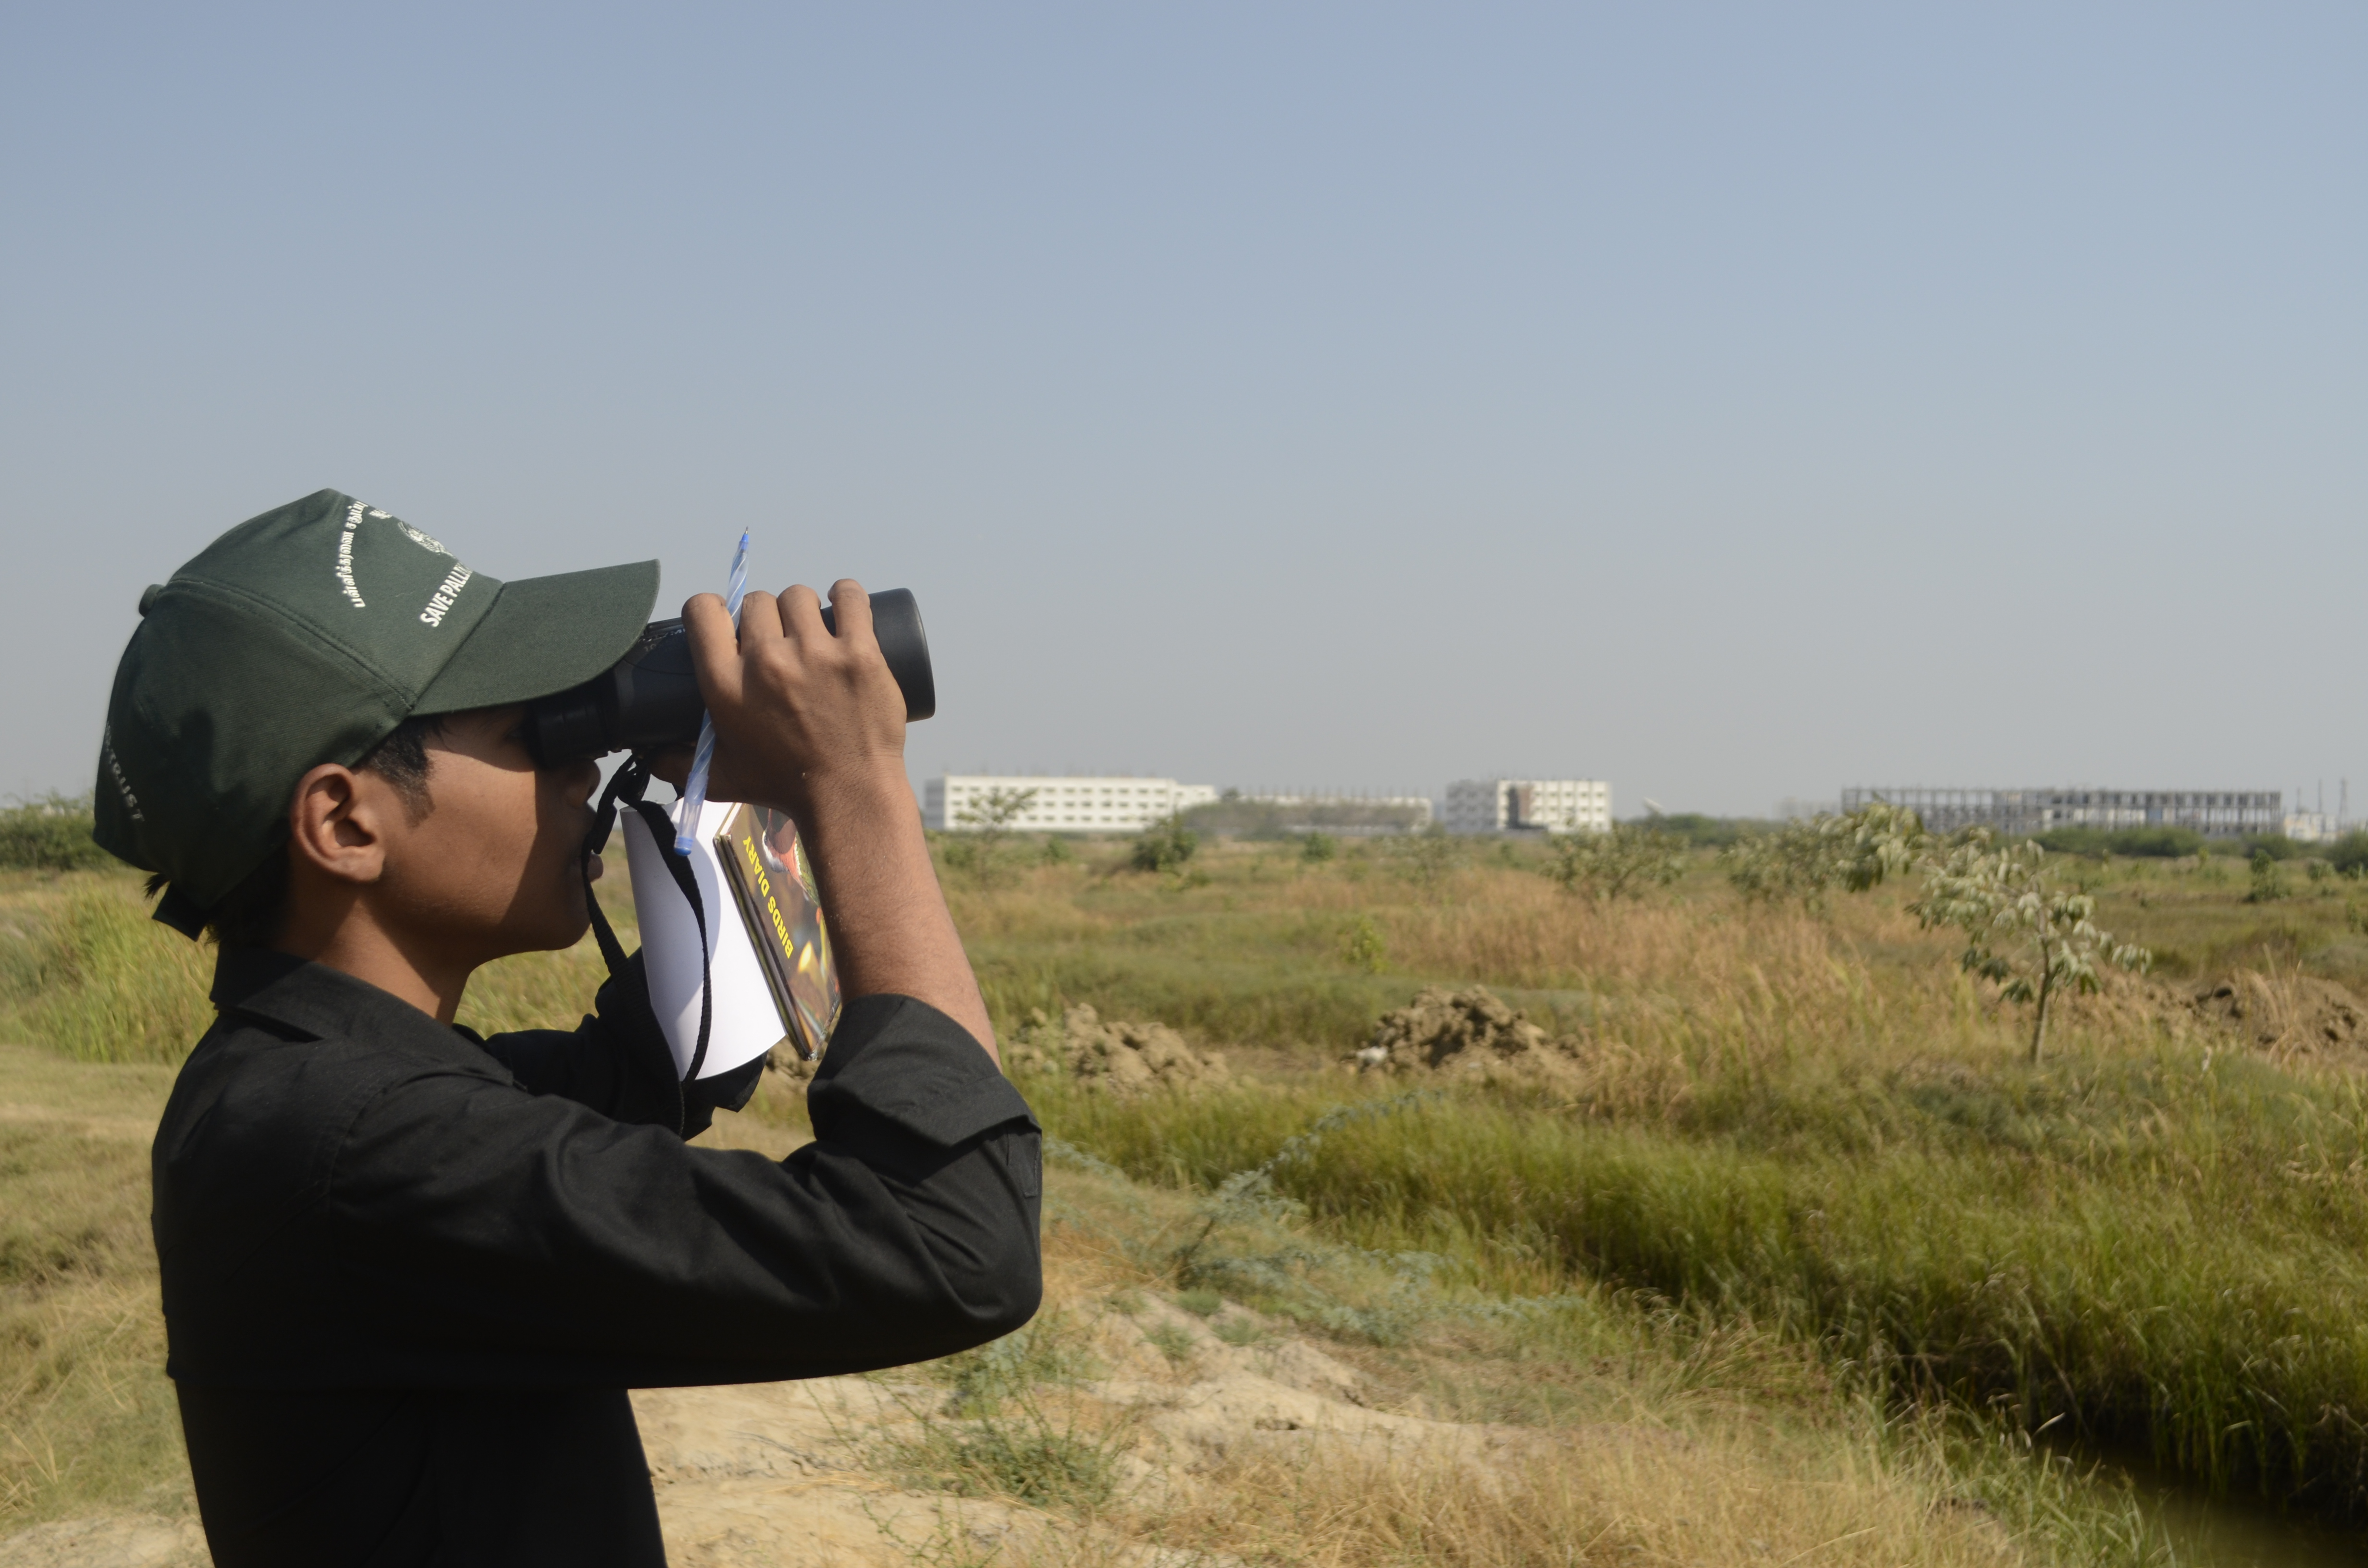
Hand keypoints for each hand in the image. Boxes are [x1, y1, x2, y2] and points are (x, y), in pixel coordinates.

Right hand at [678, 581, 908, 823]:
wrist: (849, 797)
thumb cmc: (783, 787)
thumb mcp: (719, 778)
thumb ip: (677, 765)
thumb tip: (649, 753)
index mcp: (726, 685)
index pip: (703, 610)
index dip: (713, 609)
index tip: (728, 621)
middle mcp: (767, 663)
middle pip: (755, 601)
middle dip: (763, 618)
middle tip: (778, 642)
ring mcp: (817, 655)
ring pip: (798, 596)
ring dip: (801, 609)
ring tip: (810, 632)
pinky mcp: (860, 654)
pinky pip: (849, 597)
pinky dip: (845, 594)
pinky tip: (842, 605)